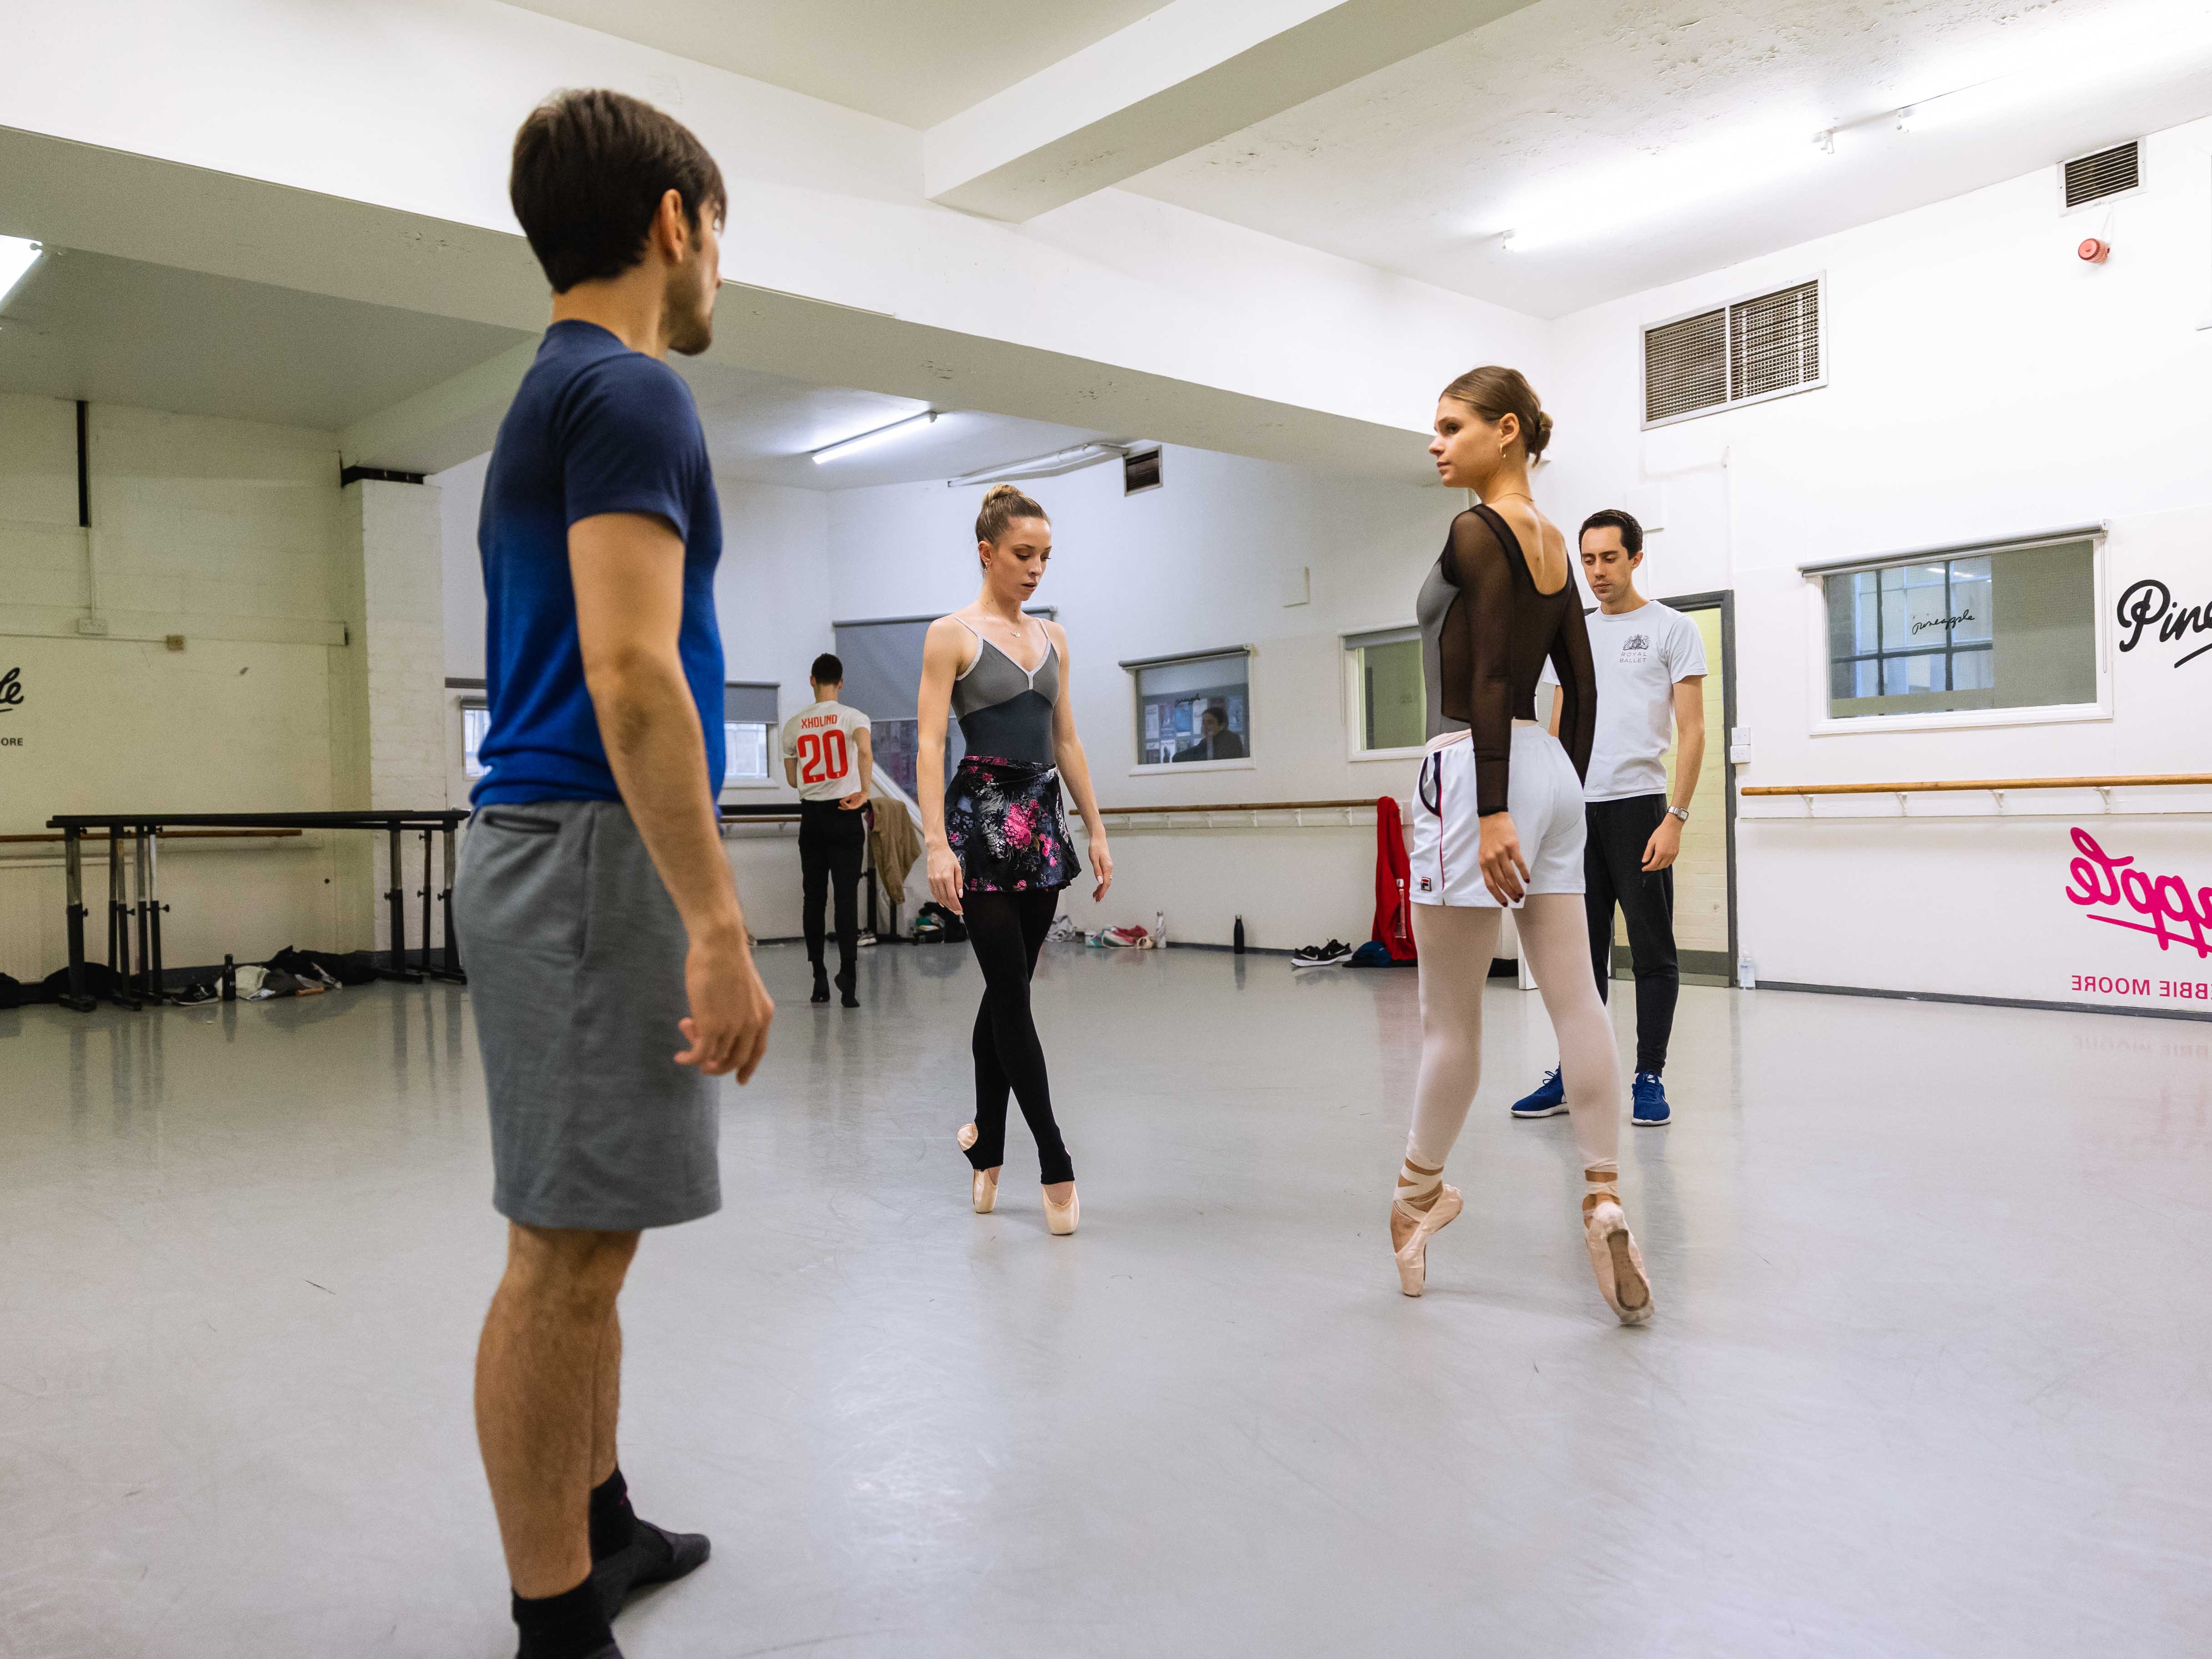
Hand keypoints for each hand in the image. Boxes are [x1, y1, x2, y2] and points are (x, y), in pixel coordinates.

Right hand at [675, 927, 773, 1081]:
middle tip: (703, 1064)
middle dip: (719, 1066)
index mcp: (763, 1015)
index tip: (740, 1080)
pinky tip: (680, 1057)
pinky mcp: (713, 1026)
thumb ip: (737, 1011)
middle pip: (736, 1059)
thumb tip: (716, 1028)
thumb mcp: (742, 990)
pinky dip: (689, 1059)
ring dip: (698, 1052)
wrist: (719, 946)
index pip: (758, 1051)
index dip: (748, 1067)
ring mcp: (733, 1027)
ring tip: (686, 1031)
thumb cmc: (726, 960)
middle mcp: (752, 1025)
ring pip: (716, 1056)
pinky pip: (700, 1053)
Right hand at [838, 790, 866, 810]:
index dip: (842, 808)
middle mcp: (853, 806)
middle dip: (843, 808)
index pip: (846, 807)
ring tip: (841, 803)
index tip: (838, 807)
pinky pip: (852, 806)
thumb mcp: (850, 796)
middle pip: (847, 808)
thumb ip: (846, 799)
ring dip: (845, 806)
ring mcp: (856, 806)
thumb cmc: (857, 795)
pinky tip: (846, 804)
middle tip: (839, 806)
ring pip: (849, 807)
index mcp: (851, 804)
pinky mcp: (857, 805)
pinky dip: (848, 805)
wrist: (863, 793)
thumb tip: (840, 801)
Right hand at [926, 842, 964, 916]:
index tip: (960, 910)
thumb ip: (959, 882)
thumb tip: (960, 895)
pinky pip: (934, 893)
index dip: (956, 905)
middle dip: (952, 907)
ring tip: (951, 909)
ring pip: (939, 897)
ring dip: (946, 905)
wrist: (936, 850)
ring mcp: (933, 880)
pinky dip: (938, 899)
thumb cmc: (949, 857)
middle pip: (945, 898)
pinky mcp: (929, 880)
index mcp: (947, 877)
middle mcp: (938, 880)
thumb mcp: (958, 868)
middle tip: (957, 912)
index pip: (952, 896)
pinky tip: (943, 903)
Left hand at [1087, 832, 1113, 902]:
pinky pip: (1105, 876)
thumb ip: (1097, 871)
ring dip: (1101, 888)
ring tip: (1094, 895)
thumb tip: (1099, 882)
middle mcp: (1109, 868)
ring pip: (1105, 880)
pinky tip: (1098, 885)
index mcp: (1107, 867)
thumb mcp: (1094, 859)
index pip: (1105, 883)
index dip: (1102, 892)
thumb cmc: (1095, 847)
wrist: (1098, 838)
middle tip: (1096, 899)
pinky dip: (1101, 882)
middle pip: (1106, 883)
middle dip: (1101, 892)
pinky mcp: (1106, 865)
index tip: (1098, 898)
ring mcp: (1108, 867)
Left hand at [1477, 812, 1530, 905]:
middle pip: (1501, 882)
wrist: (1492, 817)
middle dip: (1510, 893)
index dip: (1497, 895)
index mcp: (1483, 862)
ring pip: (1510, 875)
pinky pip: (1519, 863)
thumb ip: (1490, 866)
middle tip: (1517, 900)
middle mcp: (1491, 859)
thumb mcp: (1484, 853)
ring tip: (1522, 893)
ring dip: (1517, 886)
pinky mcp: (1512, 846)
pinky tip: (1528, 880)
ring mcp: (1501, 853)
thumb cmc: (1489, 836)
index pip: (1490, 884)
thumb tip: (1500, 880)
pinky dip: (1524, 873)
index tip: (1505, 903)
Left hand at [1642, 815, 1681, 871]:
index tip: (1643, 869)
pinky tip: (1661, 861)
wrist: (1672, 826)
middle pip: (1659, 866)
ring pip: (1665, 865)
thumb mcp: (1651, 842)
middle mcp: (1668, 855)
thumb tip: (1644, 861)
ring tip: (1653, 864)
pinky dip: (1665, 863)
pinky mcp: (1676, 852)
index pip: (1653, 864)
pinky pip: (1671, 862)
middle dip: (1652, 868)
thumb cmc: (1661, 832)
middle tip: (1647, 867)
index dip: (1647, 868)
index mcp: (1661, 852)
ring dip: (1659, 866)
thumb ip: (1648, 853)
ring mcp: (1673, 854)